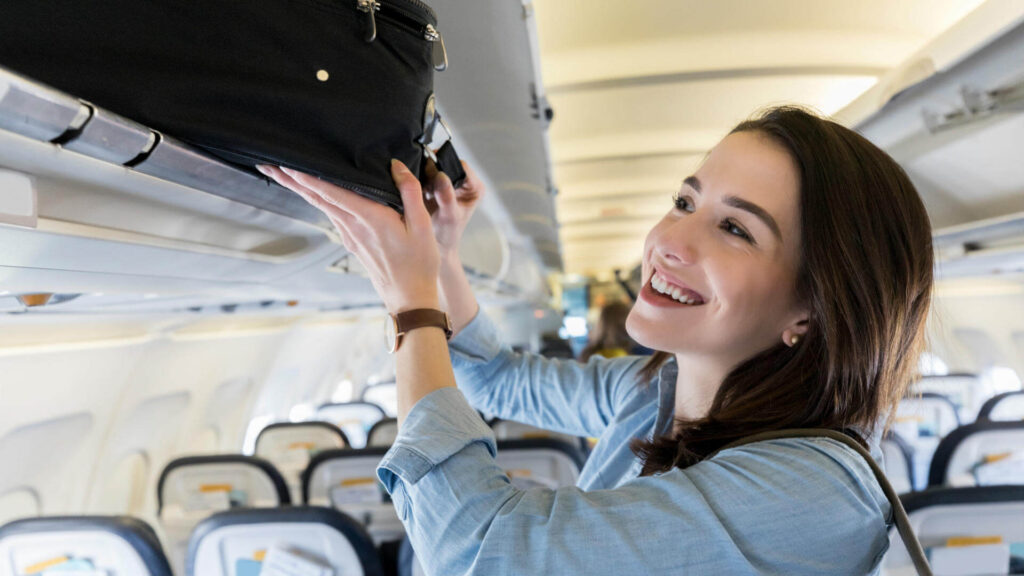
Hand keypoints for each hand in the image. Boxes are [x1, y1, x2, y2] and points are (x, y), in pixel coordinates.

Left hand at [257, 160, 439, 313]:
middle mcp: (353, 227)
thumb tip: (396, 165)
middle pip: (316, 198)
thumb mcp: (423, 225)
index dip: (307, 177)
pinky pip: (332, 216)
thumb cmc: (418, 265)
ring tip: (284, 174)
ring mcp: (350, 236)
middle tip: (268, 164)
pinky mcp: (353, 243)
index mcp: (370, 218)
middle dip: (291, 180)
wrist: (410, 299)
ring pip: (321, 206)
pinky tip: (317, 196)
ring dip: (301, 189)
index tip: (287, 164)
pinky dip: (319, 201)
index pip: (331, 192)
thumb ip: (409, 191)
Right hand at [423, 158, 484, 259]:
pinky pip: (425, 174)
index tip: (432, 175)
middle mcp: (463, 182)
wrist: (435, 246)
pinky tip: (414, 188)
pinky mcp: (435, 185)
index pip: (461, 166)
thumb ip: (447, 197)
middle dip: (432, 169)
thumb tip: (441, 176)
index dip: (446, 167)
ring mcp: (449, 183)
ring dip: (423, 173)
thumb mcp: (450, 216)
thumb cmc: (447, 235)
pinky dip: (418, 179)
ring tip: (420, 189)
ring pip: (434, 167)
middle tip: (424, 183)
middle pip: (446, 164)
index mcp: (475, 188)